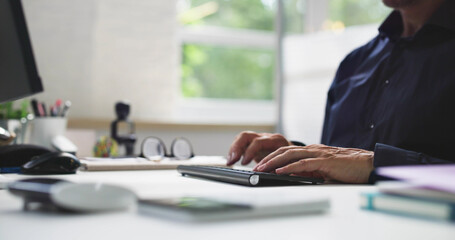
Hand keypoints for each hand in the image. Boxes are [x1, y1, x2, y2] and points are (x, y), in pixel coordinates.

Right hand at [227, 131, 291, 165]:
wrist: (295, 154)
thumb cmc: (293, 160)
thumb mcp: (290, 163)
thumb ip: (281, 167)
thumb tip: (273, 175)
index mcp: (276, 141)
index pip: (258, 142)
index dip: (250, 152)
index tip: (244, 162)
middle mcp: (266, 137)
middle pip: (247, 136)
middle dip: (237, 148)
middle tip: (232, 160)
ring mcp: (259, 138)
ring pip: (242, 138)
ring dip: (233, 149)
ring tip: (229, 161)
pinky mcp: (254, 143)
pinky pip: (241, 143)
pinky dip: (235, 151)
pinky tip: (232, 160)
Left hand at [253, 144, 373, 182]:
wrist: (368, 164)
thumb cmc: (349, 168)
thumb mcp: (324, 170)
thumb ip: (309, 171)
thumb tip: (293, 176)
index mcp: (313, 151)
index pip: (288, 151)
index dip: (273, 157)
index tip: (261, 164)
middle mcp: (313, 149)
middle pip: (284, 150)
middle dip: (268, 158)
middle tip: (255, 166)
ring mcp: (318, 154)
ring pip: (290, 155)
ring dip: (274, 161)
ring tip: (262, 168)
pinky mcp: (324, 161)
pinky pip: (302, 163)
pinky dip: (289, 167)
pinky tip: (279, 171)